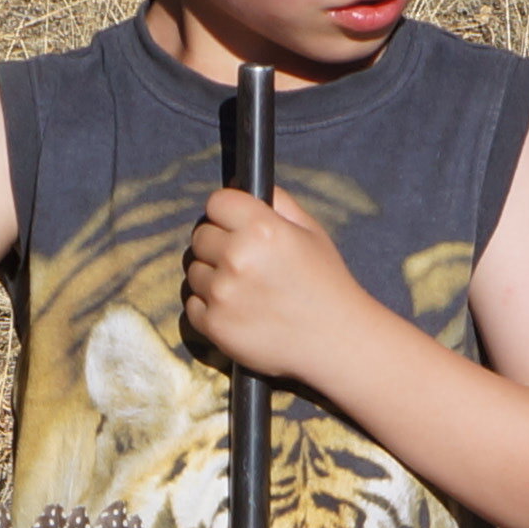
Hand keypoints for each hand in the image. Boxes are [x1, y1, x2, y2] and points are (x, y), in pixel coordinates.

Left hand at [178, 189, 369, 383]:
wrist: (335, 341)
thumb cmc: (326, 284)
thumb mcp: (311, 231)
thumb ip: (278, 202)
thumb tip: (245, 187)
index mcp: (261, 228)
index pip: (216, 203)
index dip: (226, 213)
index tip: (234, 224)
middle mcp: (237, 257)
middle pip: (200, 236)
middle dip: (218, 244)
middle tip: (243, 261)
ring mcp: (222, 293)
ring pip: (194, 271)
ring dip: (212, 276)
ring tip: (243, 288)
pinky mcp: (214, 325)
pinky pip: (192, 304)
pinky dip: (209, 307)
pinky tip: (237, 309)